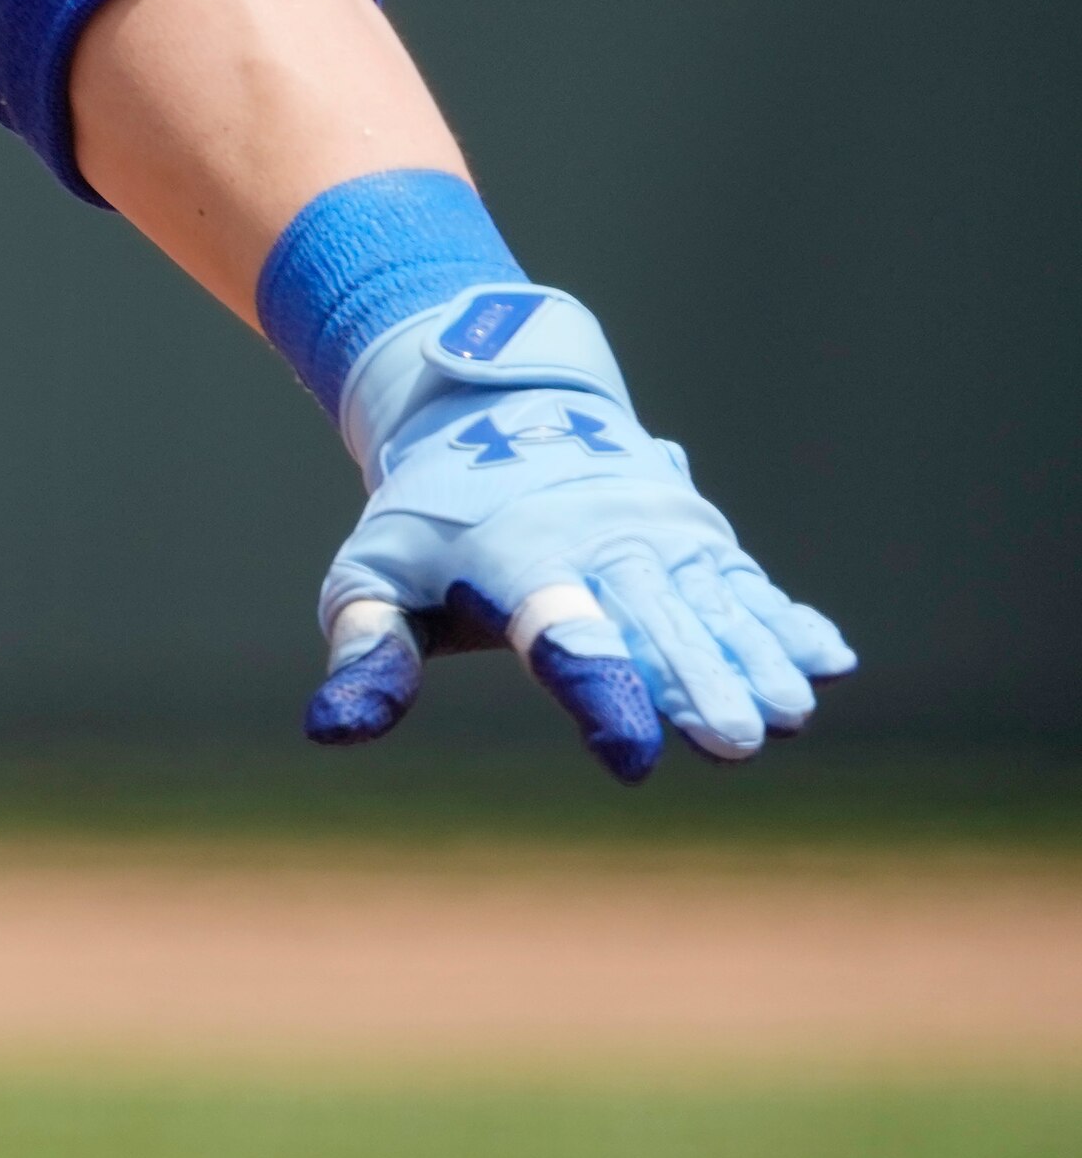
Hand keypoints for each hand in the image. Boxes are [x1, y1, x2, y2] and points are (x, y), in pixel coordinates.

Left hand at [303, 285, 853, 779]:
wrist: (490, 406)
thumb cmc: (426, 517)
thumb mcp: (373, 571)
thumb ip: (367, 652)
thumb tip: (329, 731)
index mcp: (515, 557)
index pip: (558, 630)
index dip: (597, 686)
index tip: (632, 752)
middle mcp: (596, 542)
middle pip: (653, 622)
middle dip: (696, 683)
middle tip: (740, 742)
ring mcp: (655, 533)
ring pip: (711, 605)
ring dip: (755, 660)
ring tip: (793, 712)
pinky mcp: (696, 534)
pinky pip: (745, 582)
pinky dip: (784, 619)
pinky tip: (829, 658)